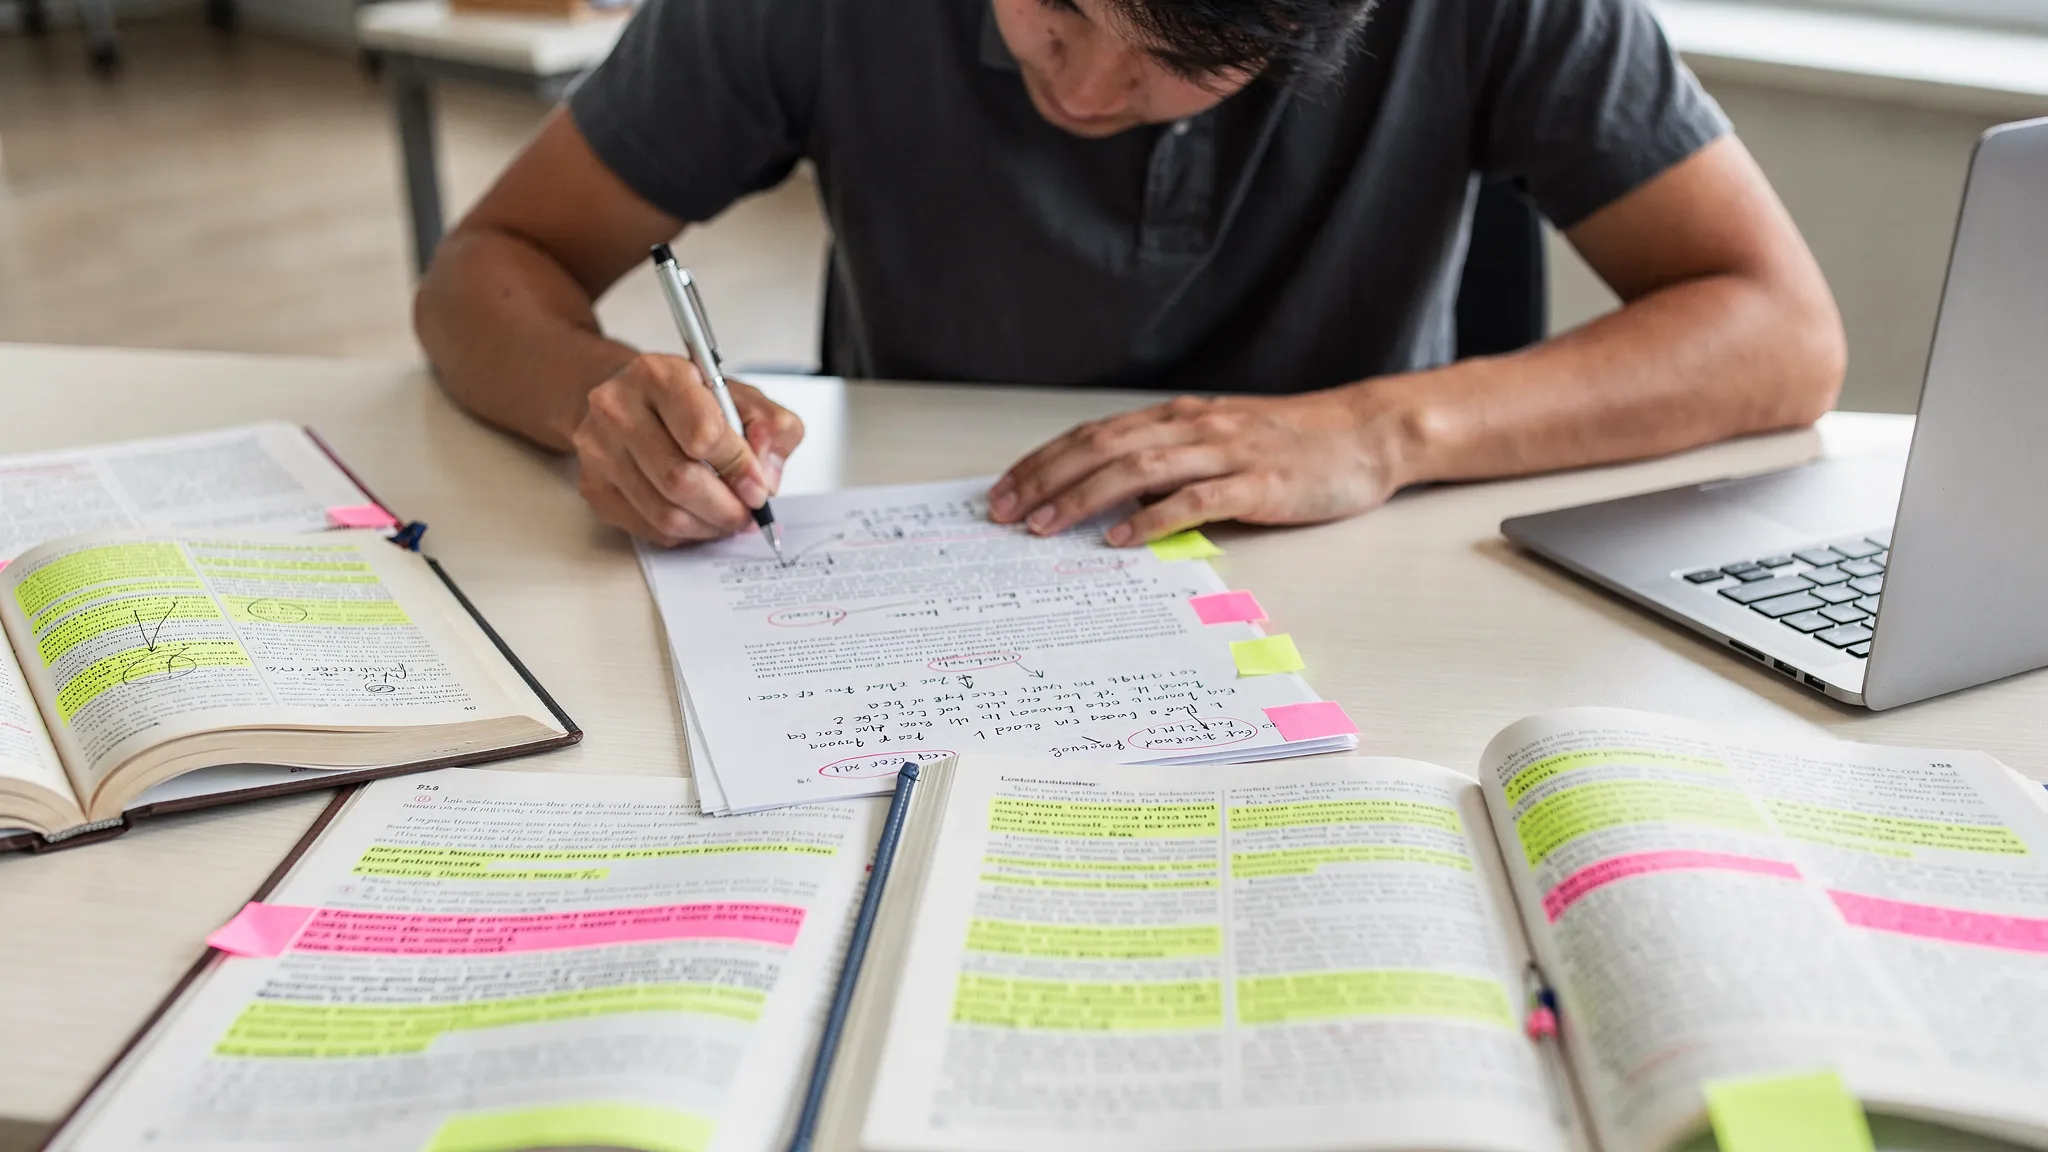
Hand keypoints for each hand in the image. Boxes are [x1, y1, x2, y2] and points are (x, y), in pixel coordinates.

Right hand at [571, 353, 803, 545]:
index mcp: (659, 375)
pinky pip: (647, 528)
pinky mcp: (593, 485)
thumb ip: (772, 428)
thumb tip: (765, 478)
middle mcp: (618, 407)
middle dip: (726, 507)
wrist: (630, 399)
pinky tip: (699, 518)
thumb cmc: (688, 400)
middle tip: (746, 512)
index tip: (758, 486)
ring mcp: (598, 449)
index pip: (703, 433)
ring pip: (664, 513)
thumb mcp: (742, 397)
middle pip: (679, 479)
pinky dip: (684, 533)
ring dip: (707, 525)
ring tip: (727, 517)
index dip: (739, 468)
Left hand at [986, 391, 1409, 544]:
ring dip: (1084, 497)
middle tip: (1003, 512)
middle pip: (1103, 447)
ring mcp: (1227, 452)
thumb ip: (1173, 463)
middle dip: (1046, 479)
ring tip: (1044, 525)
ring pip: (1138, 468)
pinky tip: (1122, 539)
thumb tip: (1117, 497)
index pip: (1095, 434)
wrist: (1369, 435)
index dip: (1045, 460)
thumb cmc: (1296, 444)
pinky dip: (1154, 518)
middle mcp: (1195, 427)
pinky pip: (1196, 499)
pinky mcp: (1258, 483)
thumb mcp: (1222, 443)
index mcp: (1180, 417)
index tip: (1003, 489)